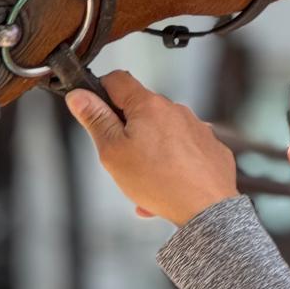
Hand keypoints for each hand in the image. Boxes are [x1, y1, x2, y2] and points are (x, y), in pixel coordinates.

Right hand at [64, 70, 238, 225]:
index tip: (95, 109)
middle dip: (127, 130)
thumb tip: (79, 96)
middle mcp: (176, 110)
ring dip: (150, 152)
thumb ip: (95, 120)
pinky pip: (184, 150)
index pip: (117, 79)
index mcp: (149, 105)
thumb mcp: (113, 152)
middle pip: (141, 110)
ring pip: (163, 134)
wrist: (206, 208)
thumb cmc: (160, 181)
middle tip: (121, 157)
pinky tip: (167, 186)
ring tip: (145, 182)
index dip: (100, 91)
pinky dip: (173, 164)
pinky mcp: (210, 148)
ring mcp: (197, 128)